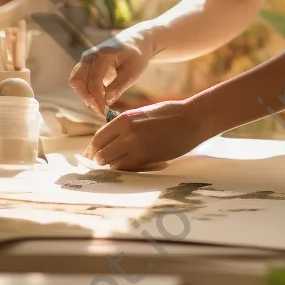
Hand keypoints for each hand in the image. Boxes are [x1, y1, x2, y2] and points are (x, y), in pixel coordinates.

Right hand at [68, 28, 155, 115]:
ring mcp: (86, 59)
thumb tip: (106, 101)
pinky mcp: (87, 65)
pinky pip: (81, 80)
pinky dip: (88, 91)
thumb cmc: (136, 56)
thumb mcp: (133, 72)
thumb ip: (119, 86)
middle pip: (76, 80)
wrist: (136, 42)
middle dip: (86, 97)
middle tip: (101, 109)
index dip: (97, 98)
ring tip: (102, 104)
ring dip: (86, 95)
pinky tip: (101, 97)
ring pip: (76, 81)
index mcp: (102, 55)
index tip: (105, 112)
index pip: (93, 81)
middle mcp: (90, 55)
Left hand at [83, 100, 207, 171]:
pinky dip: (123, 170)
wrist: (192, 120)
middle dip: (99, 160)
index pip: (98, 139)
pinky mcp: (147, 158)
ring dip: (110, 167)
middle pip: (101, 154)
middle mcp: (126, 133)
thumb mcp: (141, 113)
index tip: (92, 155)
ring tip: (115, 166)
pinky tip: (128, 167)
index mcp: (124, 119)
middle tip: (101, 164)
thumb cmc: (169, 114)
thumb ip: (125, 125)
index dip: (92, 150)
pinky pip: (126, 169)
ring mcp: (136, 147)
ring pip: (111, 164)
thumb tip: (110, 139)